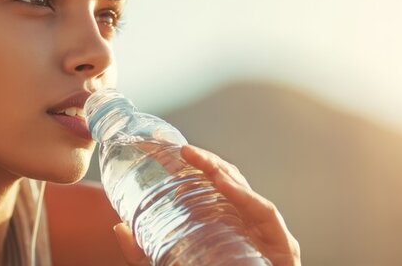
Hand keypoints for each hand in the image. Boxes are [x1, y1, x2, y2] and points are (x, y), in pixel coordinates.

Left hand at [112, 144, 300, 265]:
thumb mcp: (171, 265)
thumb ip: (146, 253)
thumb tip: (119, 227)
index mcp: (228, 222)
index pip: (214, 183)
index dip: (195, 162)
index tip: (169, 148)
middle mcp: (248, 222)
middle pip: (229, 181)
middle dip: (206, 160)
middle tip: (179, 149)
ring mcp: (266, 232)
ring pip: (244, 190)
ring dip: (220, 169)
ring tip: (195, 157)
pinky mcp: (282, 244)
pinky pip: (263, 212)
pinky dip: (244, 195)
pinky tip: (222, 183)